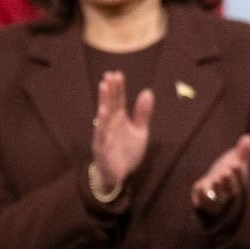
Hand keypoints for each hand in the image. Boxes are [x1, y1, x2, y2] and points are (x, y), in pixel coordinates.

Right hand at [91, 71, 153, 190]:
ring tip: (103, 88)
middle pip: (110, 104)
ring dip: (103, 102)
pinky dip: (102, 125)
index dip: (118, 88)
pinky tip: (102, 114)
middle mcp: (109, 125)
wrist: (119, 175)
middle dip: (109, 90)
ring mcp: (104, 135)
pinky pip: (102, 135)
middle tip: (109, 75)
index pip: (118, 100)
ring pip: (103, 116)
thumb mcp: (140, 131)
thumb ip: (143, 113)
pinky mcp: (103, 148)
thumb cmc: (127, 151)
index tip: (117, 74)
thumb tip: (147, 92)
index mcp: (118, 120)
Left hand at [191, 134, 249, 213]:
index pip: (240, 179)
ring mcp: (216, 198)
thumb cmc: (228, 175)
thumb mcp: (236, 162)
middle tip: (225, 172)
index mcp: (238, 183)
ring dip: (216, 188)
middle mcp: (228, 192)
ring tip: (214, 179)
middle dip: (228, 180)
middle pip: (230, 189)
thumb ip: (242, 152)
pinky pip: (203, 201)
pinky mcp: (204, 201)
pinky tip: (199, 186)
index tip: (236, 164)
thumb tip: (248, 137)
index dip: (238, 173)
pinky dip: (201, 195)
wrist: (214, 193)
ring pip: (218, 195)